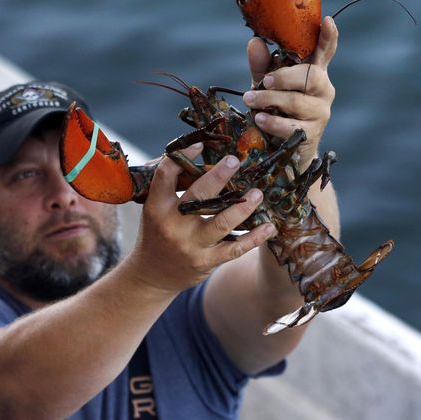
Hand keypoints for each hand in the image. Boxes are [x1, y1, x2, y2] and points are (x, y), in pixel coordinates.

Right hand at [129, 143, 275, 292]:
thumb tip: (198, 156)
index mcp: (157, 207)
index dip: (183, 156)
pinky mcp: (206, 262)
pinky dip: (254, 238)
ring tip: (258, 194)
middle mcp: (173, 225)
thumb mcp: (154, 210)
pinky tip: (269, 228)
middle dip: (219, 176)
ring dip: (243, 208)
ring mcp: (191, 245)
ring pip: (221, 223)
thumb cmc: (156, 234)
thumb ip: (172, 188)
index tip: (201, 144)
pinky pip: (235, 249)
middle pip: (199, 196)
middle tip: (236, 160)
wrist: (151, 275)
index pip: (166, 175)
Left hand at [243, 16, 338, 168]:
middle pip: (311, 76)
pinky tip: (259, 119)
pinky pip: (292, 126)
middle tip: (264, 80)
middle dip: (285, 77)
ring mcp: (320, 112)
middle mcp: (322, 90)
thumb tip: (255, 42)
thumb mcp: (266, 85)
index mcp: (313, 72)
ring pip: (298, 101)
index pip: (325, 52)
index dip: (328, 37)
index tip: (327, 21)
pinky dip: (273, 122)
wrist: (282, 148)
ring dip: (270, 100)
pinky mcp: (312, 134)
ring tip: (250, 100)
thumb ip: (261, 65)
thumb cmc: (276, 108)